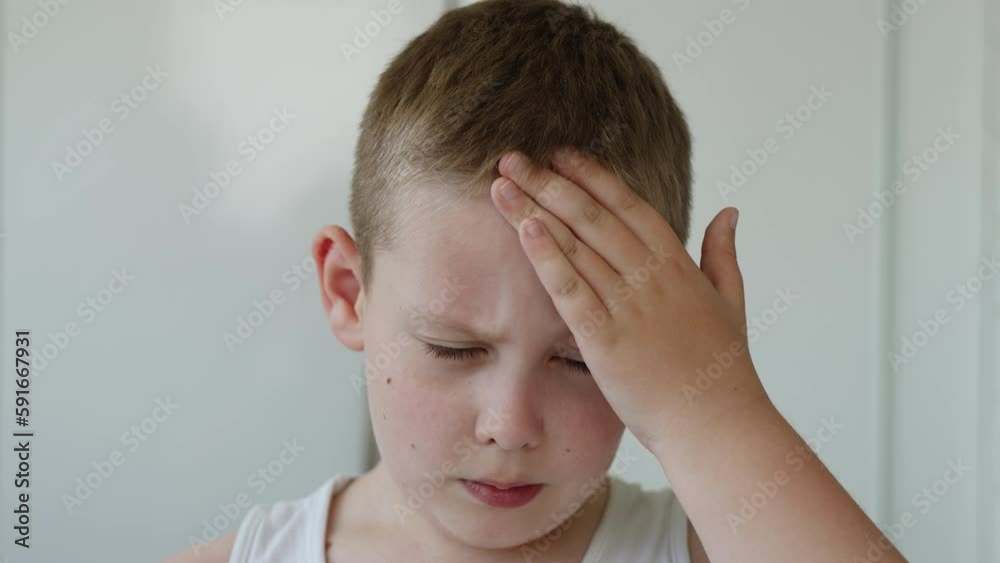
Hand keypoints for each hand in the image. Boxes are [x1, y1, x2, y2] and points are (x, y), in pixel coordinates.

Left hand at [489, 147, 768, 454]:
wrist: (716, 426)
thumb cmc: (722, 371)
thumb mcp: (730, 301)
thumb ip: (723, 253)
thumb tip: (729, 211)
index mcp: (679, 265)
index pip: (629, 206)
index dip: (592, 177)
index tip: (562, 154)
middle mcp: (652, 277)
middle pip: (593, 217)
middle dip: (550, 184)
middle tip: (514, 158)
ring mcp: (629, 306)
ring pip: (576, 246)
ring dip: (535, 210)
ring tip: (503, 184)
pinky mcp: (606, 340)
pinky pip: (571, 290)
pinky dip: (547, 258)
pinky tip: (524, 229)